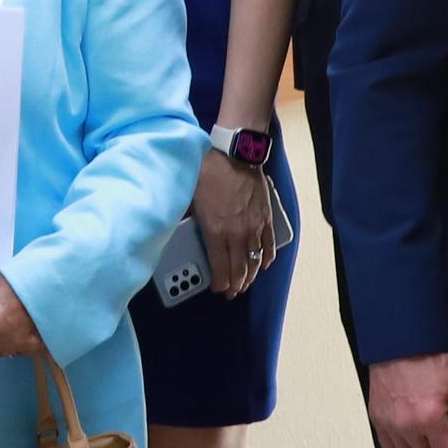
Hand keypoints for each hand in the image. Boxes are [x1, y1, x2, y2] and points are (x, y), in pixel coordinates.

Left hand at [192, 148, 276, 296]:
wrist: (236, 155)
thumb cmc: (209, 173)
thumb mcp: (190, 198)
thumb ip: (188, 219)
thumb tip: (179, 229)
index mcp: (216, 232)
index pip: (220, 268)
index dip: (220, 283)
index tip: (218, 289)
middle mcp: (237, 234)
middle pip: (240, 269)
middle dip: (235, 285)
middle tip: (232, 292)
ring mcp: (255, 227)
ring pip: (255, 261)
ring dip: (251, 276)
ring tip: (246, 283)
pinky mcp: (266, 218)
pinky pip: (269, 244)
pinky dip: (267, 257)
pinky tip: (263, 264)